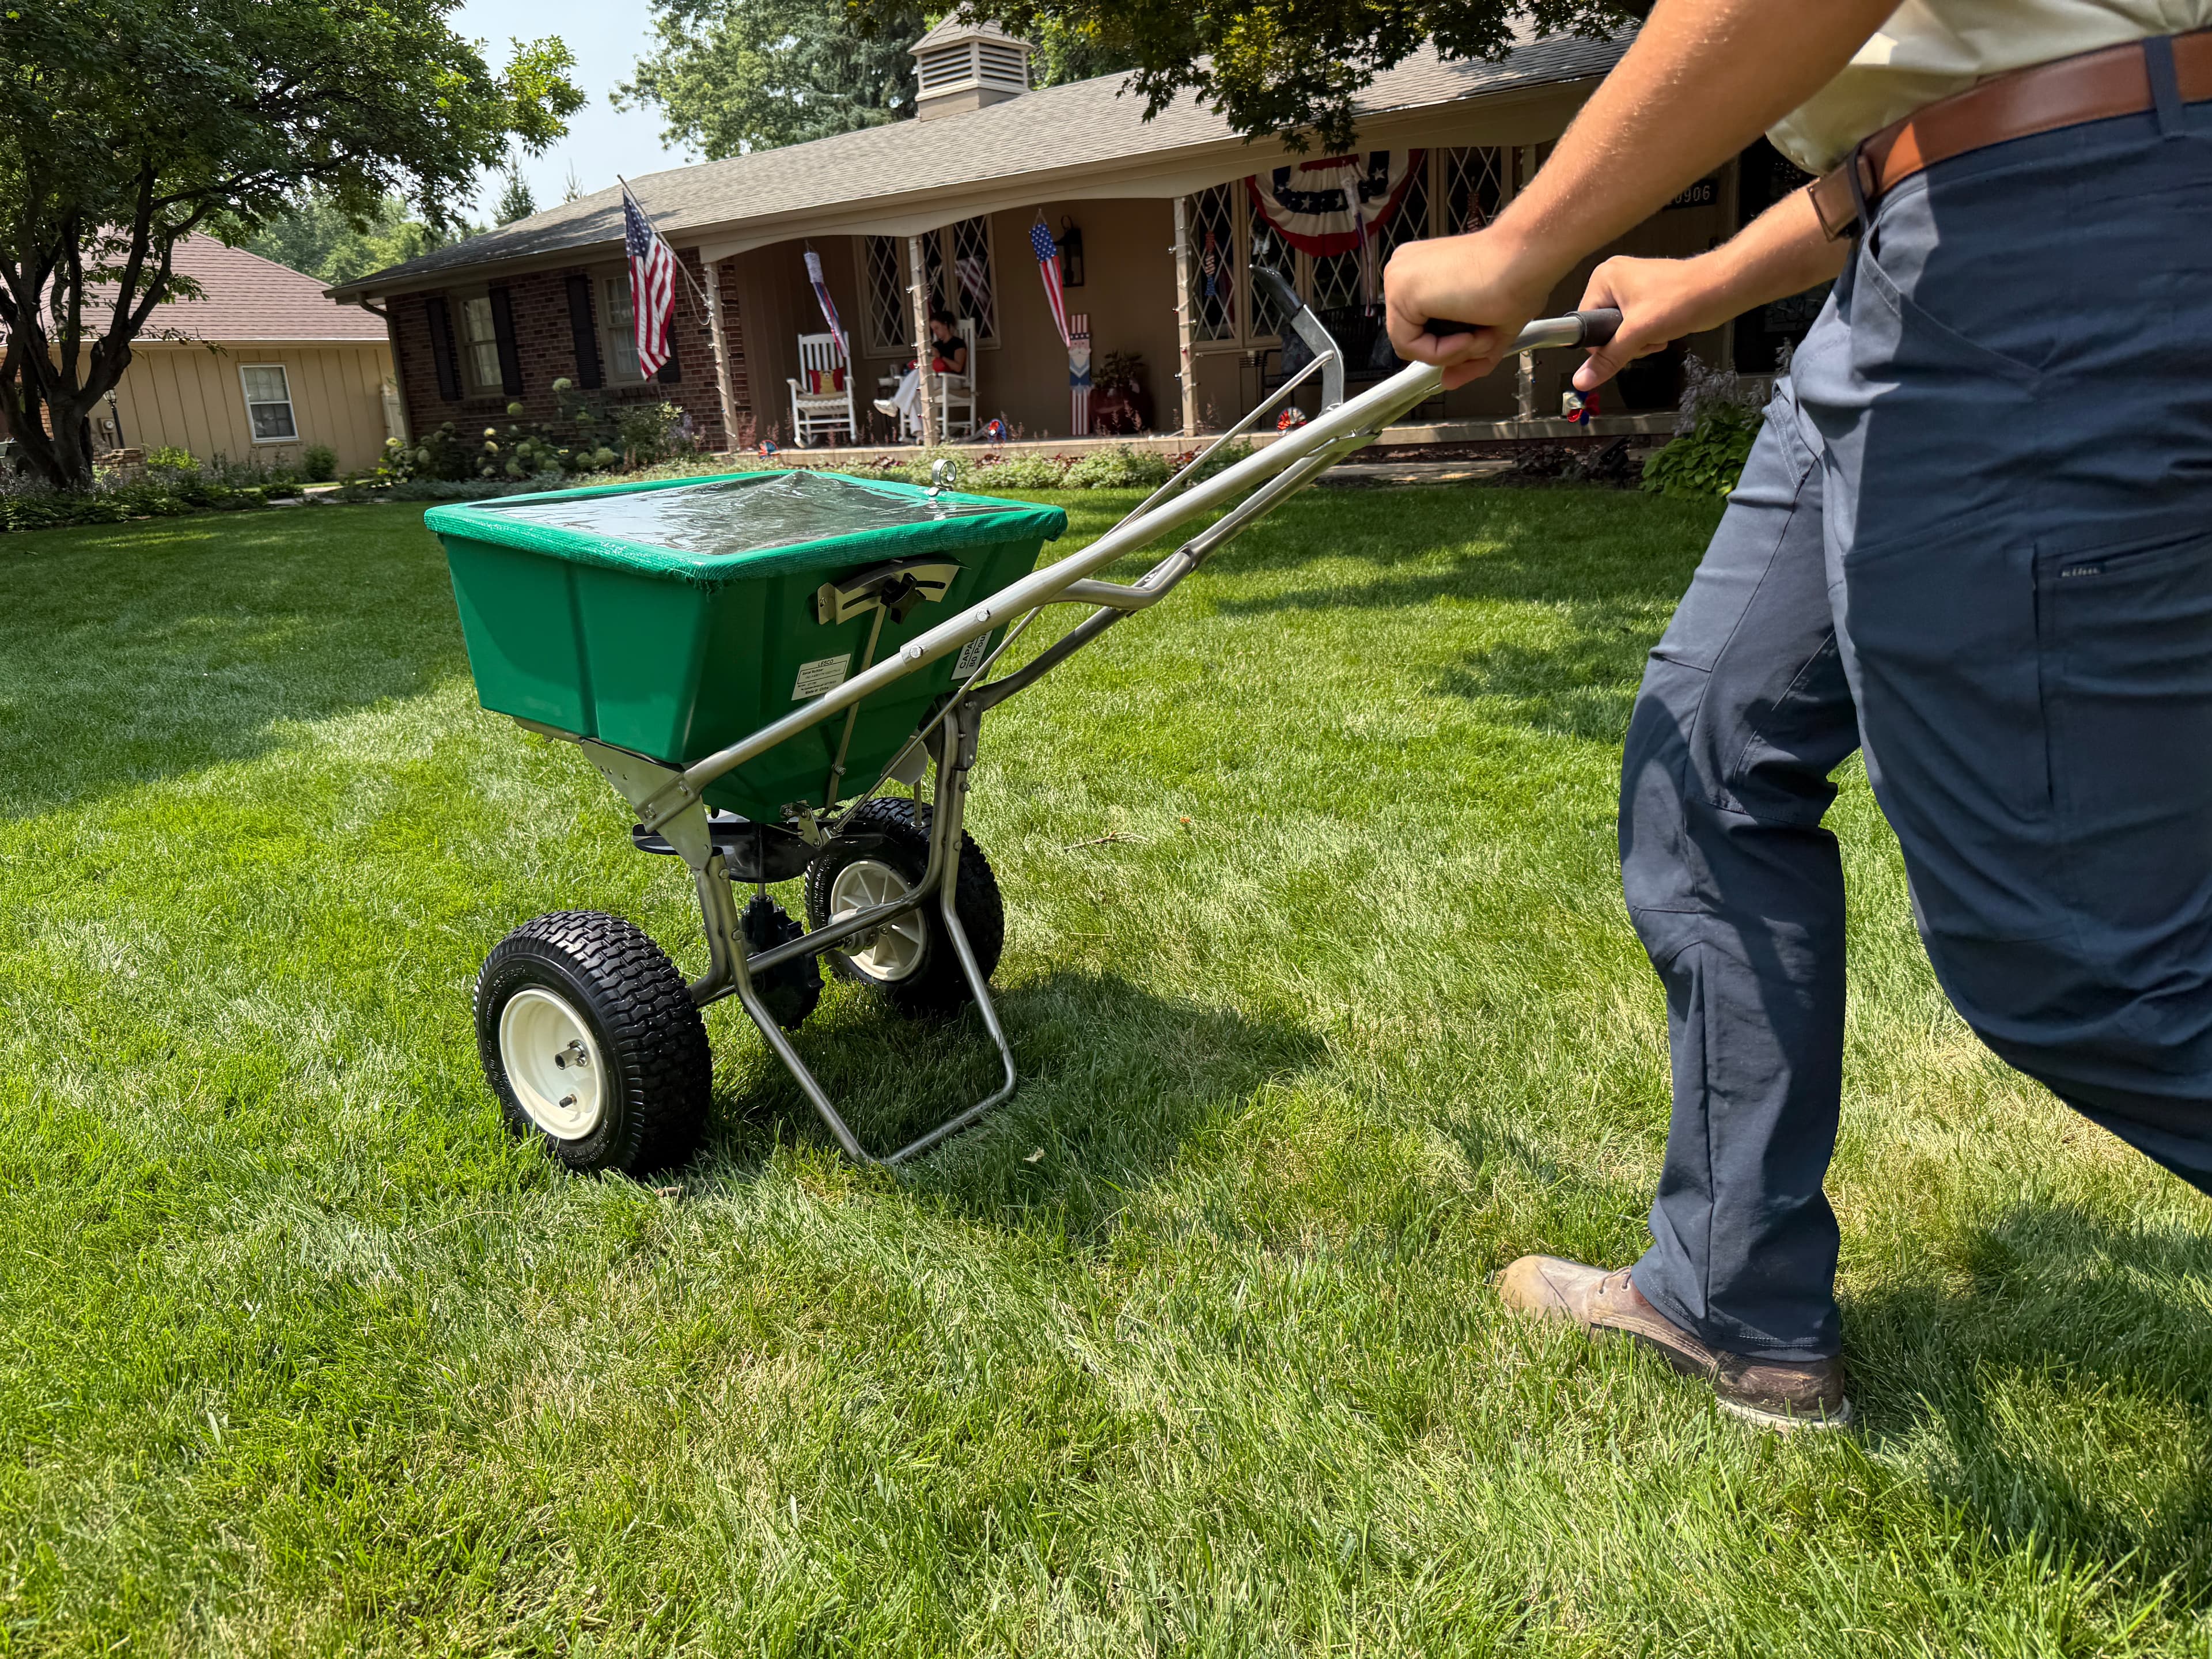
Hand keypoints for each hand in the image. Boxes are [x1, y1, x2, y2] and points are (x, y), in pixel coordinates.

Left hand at [1384, 230, 1562, 391]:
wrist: (1526, 259)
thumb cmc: (1515, 278)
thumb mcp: (1487, 329)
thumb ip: (1464, 356)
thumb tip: (1448, 381)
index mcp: (1420, 272)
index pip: (1418, 328)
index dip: (1451, 345)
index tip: (1481, 336)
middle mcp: (1404, 271)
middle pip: (1413, 339)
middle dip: (1453, 350)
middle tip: (1486, 336)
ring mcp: (1398, 279)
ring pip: (1412, 347)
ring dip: (1454, 352)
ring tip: (1481, 333)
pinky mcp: (1400, 292)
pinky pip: (1410, 347)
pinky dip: (1444, 351)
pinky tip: (1468, 334)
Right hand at [1570, 253, 1736, 391]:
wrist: (1720, 290)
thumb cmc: (1682, 299)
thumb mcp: (1638, 333)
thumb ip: (1608, 358)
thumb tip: (1582, 380)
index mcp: (1604, 278)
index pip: (1585, 322)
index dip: (1602, 341)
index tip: (1623, 343)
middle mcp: (1615, 279)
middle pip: (1603, 329)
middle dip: (1626, 342)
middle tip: (1645, 337)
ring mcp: (1632, 288)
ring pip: (1621, 332)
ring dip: (1639, 341)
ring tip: (1657, 333)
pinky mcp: (1647, 297)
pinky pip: (1636, 327)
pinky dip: (1648, 335)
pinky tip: (1663, 331)